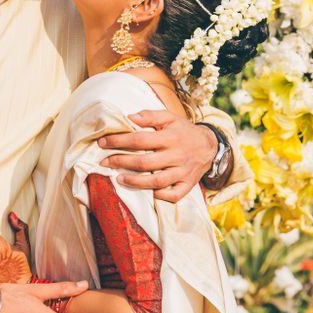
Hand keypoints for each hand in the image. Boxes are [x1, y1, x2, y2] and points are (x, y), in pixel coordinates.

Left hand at [97, 109, 216, 202]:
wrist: (210, 145)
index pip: (139, 140)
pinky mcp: (188, 184)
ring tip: (119, 180)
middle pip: (145, 162)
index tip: (103, 143)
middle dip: (121, 162)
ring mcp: (183, 171)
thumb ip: (151, 116)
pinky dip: (161, 195)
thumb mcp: (170, 118)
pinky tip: (149, 192)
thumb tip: (130, 117)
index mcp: (170, 137)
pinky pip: (175, 195)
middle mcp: (177, 155)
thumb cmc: (184, 131)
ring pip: (157, 181)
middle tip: (105, 162)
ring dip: (136, 182)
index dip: (119, 141)